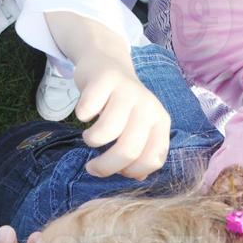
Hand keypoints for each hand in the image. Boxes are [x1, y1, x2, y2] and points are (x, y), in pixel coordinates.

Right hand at [70, 51, 170, 179]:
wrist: (106, 63)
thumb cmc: (121, 105)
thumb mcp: (137, 127)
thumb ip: (140, 151)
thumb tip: (136, 178)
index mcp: (160, 123)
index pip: (153, 160)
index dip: (132, 172)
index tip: (117, 171)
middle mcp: (149, 107)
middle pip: (129, 149)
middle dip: (106, 166)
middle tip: (92, 168)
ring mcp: (128, 91)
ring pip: (108, 131)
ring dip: (92, 140)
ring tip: (90, 136)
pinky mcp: (105, 80)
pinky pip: (88, 109)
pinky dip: (81, 116)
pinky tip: (84, 113)